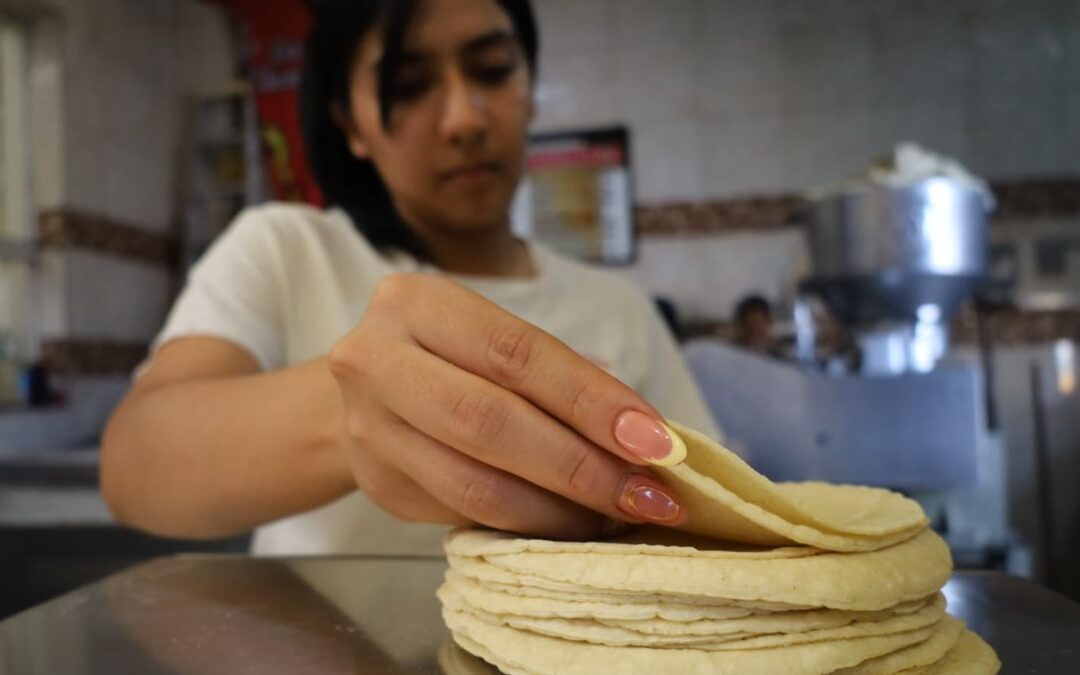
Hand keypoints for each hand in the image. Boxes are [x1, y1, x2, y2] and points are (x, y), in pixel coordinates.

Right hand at [328, 274, 686, 539]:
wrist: (367, 389)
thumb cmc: (454, 356)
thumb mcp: (495, 339)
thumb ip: (561, 375)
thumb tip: (648, 436)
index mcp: (417, 305)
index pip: (516, 354)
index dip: (590, 400)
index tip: (656, 441)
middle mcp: (376, 360)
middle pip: (490, 422)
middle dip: (581, 465)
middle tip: (648, 495)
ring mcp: (368, 429)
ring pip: (474, 485)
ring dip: (559, 511)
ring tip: (616, 517)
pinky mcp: (378, 485)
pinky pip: (464, 516)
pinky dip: (527, 525)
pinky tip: (569, 525)